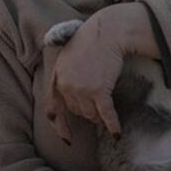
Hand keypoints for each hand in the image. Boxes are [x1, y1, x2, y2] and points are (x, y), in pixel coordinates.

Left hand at [46, 3, 158, 142]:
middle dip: (87, 113)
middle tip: (98, 109)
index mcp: (56, 77)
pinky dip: (112, 125)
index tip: (67, 138)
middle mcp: (66, 86)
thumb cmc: (91, 41)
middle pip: (76, 111)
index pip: (52, 109)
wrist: (107, 32)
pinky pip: (105, 114)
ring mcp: (82, 89)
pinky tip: (117, 134)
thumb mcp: (68, 57)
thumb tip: (70, 95)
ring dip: (99, 117)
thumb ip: (65, 75)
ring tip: (107, 115)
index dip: (59, 126)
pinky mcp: (99, 90)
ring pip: (91, 114)